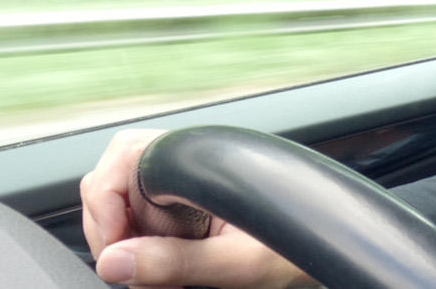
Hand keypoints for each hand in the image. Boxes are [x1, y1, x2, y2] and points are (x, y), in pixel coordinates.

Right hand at [80, 129, 315, 288]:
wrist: (331, 246)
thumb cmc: (299, 245)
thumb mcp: (238, 264)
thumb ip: (175, 263)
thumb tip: (114, 263)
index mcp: (200, 160)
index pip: (119, 163)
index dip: (105, 212)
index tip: (117, 259)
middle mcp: (186, 162)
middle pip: (109, 184)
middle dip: (113, 237)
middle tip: (138, 280)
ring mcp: (181, 183)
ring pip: (120, 207)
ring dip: (128, 250)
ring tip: (163, 284)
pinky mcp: (182, 205)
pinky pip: (140, 223)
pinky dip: (144, 255)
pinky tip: (171, 278)